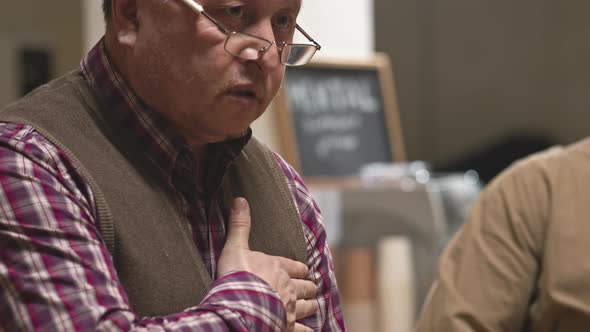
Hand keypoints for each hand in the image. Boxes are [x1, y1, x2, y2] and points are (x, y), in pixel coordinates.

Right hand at [218, 197, 318, 330]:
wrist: (240, 306)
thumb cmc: (237, 276)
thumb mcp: (235, 248)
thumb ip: (240, 225)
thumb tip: (240, 199)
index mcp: (279, 268)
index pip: (295, 267)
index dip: (299, 269)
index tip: (302, 270)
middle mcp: (289, 288)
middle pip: (306, 287)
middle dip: (309, 287)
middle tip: (311, 289)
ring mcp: (290, 309)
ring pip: (308, 307)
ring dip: (311, 306)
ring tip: (313, 307)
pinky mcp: (288, 327)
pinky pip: (302, 331)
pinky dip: (305, 331)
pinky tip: (309, 331)